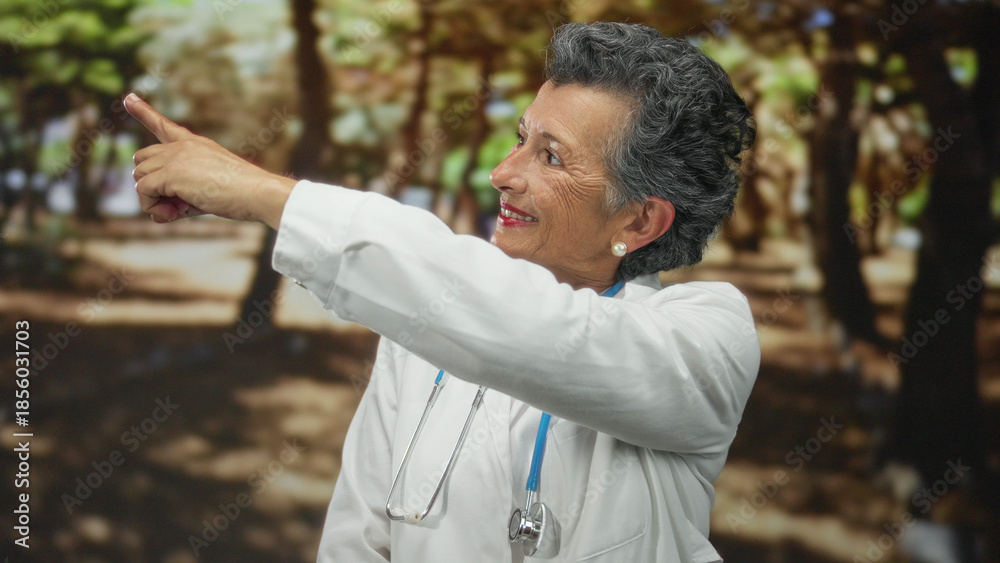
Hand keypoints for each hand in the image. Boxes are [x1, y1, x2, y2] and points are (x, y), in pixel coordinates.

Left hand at [124, 93, 295, 227]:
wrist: (258, 193)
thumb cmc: (241, 195)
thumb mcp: (207, 192)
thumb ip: (181, 199)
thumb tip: (157, 214)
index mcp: (195, 144)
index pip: (163, 125)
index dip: (143, 111)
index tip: (128, 98)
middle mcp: (182, 146)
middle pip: (141, 160)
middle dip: (149, 184)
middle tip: (173, 206)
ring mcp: (175, 157)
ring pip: (139, 177)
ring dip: (151, 199)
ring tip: (175, 212)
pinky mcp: (170, 173)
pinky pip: (143, 191)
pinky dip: (152, 207)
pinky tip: (172, 214)